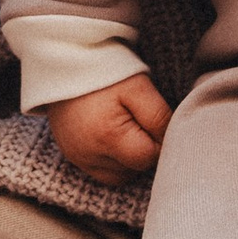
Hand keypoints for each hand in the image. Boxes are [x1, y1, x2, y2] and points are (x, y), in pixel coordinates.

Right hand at [47, 75, 170, 179]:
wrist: (65, 63)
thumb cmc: (105, 72)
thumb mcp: (139, 87)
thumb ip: (159, 117)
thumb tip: (172, 142)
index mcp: (108, 137)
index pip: (150, 157)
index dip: (158, 139)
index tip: (152, 118)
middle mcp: (88, 155)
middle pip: (134, 169)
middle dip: (143, 149)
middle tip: (138, 119)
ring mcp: (78, 158)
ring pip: (120, 174)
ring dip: (129, 157)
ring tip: (124, 126)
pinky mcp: (71, 155)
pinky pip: (102, 171)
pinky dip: (112, 159)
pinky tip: (112, 135)